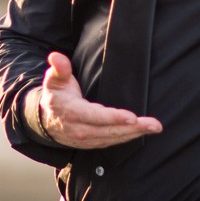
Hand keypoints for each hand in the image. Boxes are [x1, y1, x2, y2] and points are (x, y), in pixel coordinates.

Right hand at [37, 52, 162, 148]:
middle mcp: (80, 129)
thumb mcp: (54, 80)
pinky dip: (127, 138)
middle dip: (133, 128)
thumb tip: (56, 57)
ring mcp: (86, 139)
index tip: (132, 117)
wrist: (45, 121)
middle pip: (109, 130)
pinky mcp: (92, 143)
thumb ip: (59, 68)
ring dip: (135, 134)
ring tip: (153, 128)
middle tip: (154, 125)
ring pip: (113, 138)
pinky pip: (112, 142)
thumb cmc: (55, 96)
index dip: (114, 117)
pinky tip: (141, 132)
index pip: (95, 116)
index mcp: (72, 112)